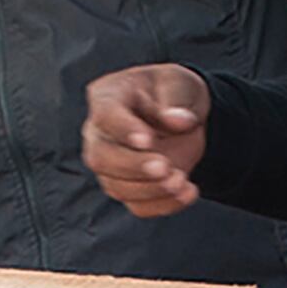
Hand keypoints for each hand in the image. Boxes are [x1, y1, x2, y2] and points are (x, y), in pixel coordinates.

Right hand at [82, 65, 211, 216]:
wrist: (182, 114)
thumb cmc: (172, 92)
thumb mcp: (179, 83)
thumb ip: (177, 99)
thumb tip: (180, 120)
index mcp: (108, 97)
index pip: (105, 115)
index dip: (123, 130)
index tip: (148, 140)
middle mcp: (100, 133)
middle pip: (101, 157)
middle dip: (134, 166)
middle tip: (165, 166)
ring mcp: (110, 164)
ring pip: (116, 186)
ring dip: (151, 189)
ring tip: (182, 181)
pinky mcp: (127, 187)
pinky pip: (137, 204)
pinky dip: (163, 204)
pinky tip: (187, 193)